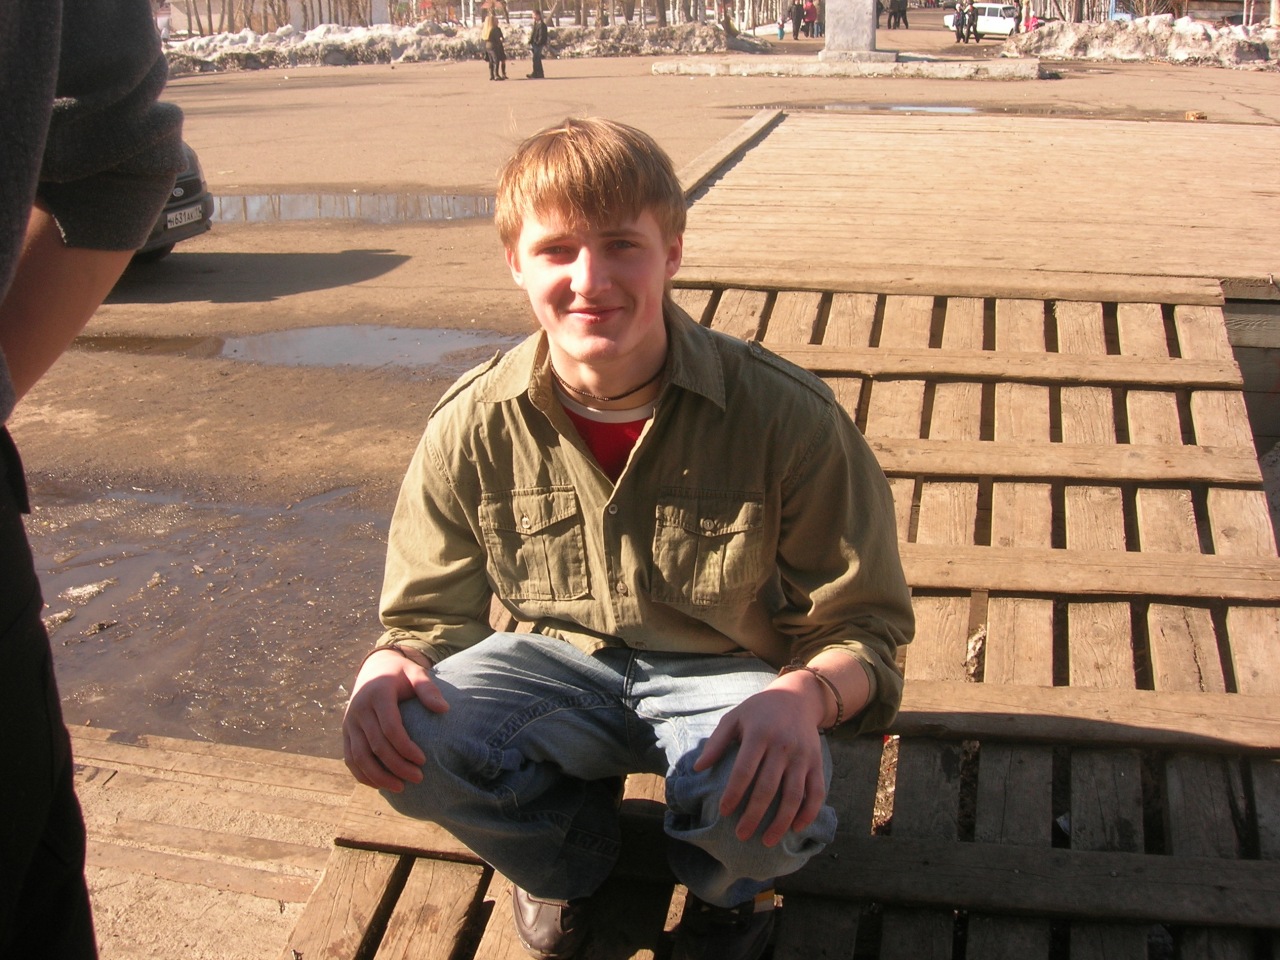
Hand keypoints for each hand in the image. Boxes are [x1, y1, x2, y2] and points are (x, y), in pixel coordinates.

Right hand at [342, 648, 447, 792]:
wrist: (374, 668)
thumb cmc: (401, 674)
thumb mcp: (416, 673)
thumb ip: (428, 689)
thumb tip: (444, 709)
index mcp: (377, 694)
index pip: (390, 728)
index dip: (406, 747)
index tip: (424, 760)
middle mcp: (359, 709)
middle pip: (376, 746)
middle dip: (397, 766)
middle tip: (418, 778)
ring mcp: (349, 722)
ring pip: (359, 756)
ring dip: (378, 776)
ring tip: (400, 788)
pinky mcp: (346, 731)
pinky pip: (350, 757)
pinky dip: (362, 774)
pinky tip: (380, 785)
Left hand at [692, 674, 827, 847]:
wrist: (797, 697)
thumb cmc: (759, 710)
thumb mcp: (734, 717)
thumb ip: (717, 742)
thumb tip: (698, 768)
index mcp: (759, 734)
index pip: (745, 769)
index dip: (734, 793)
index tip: (724, 812)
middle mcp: (783, 746)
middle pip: (768, 787)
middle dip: (754, 815)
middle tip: (741, 835)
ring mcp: (802, 756)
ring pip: (794, 795)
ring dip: (781, 821)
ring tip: (768, 841)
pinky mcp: (817, 763)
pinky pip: (816, 792)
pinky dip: (809, 812)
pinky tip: (796, 827)